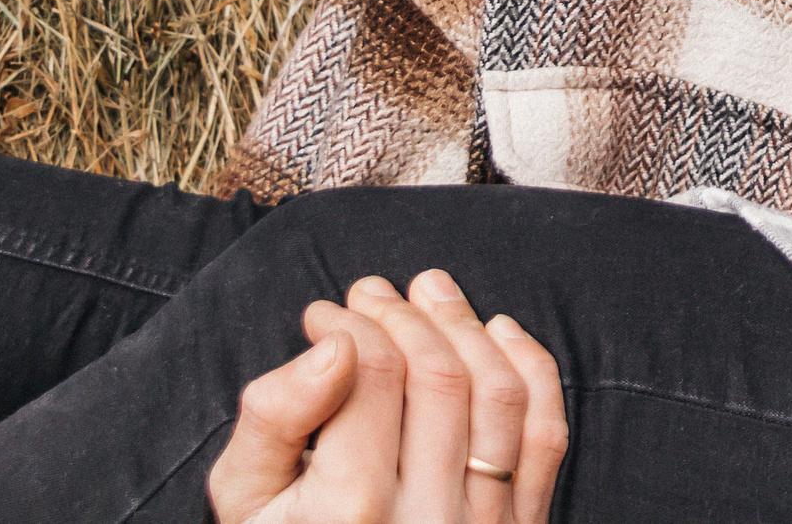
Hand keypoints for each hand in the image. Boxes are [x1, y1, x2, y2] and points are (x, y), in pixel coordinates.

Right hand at [209, 272, 567, 523]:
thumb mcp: (246, 502)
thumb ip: (274, 420)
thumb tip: (332, 347)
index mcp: (351, 512)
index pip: (372, 377)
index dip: (349, 325)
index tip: (326, 313)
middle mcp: (427, 520)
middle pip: (439, 378)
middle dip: (406, 316)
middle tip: (374, 291)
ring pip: (498, 396)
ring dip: (468, 327)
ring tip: (432, 292)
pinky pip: (545, 437)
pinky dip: (532, 370)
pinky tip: (500, 332)